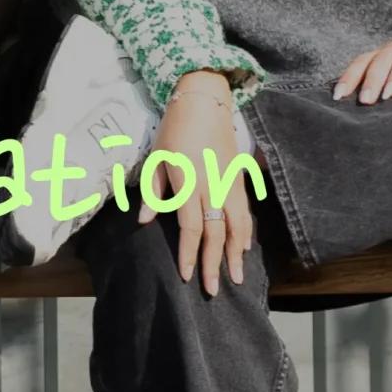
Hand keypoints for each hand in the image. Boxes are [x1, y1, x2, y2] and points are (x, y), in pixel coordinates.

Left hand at [142, 71, 249, 296]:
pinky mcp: (239, 177)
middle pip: (216, 233)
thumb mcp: (156, 158)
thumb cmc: (174, 129)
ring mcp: (230, 183)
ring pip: (237, 225)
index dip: (189, 254)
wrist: (205, 101)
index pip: (191, 228)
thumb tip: (147, 221)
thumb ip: (154, 191)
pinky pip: (245, 212)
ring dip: (236, 254)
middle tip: (214, 290)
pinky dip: (245, 232)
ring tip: (236, 277)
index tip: (186, 275)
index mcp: (189, 183)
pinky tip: (244, 248)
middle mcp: (213, 186)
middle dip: (214, 263)